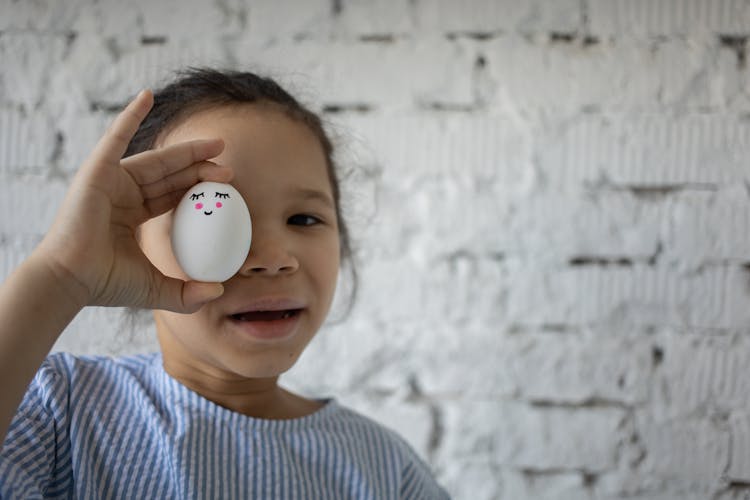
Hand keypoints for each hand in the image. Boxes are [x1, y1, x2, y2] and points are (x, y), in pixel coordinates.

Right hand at [35, 90, 231, 312]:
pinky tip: (147, 95)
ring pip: (155, 159)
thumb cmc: (107, 284)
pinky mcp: (96, 170)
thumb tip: (219, 291)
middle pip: (169, 175)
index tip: (226, 185)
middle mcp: (122, 196)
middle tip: (228, 163)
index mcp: (131, 217)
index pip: (172, 196)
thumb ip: (187, 293)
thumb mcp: (157, 288)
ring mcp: (109, 181)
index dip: (198, 188)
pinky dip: (130, 115)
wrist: (73, 280)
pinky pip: (116, 136)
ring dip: (185, 150)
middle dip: (199, 167)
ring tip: (216, 144)